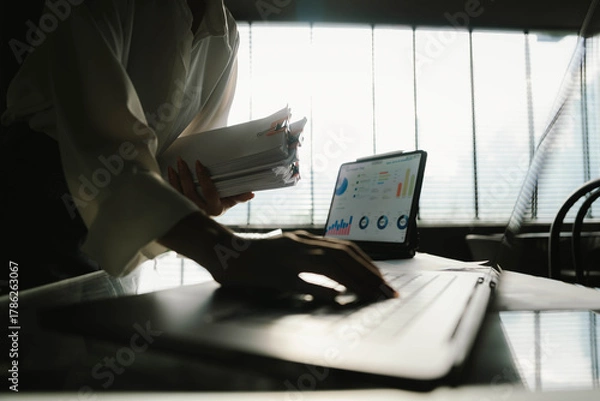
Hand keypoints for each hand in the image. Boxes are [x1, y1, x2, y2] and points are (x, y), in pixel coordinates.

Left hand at [168, 157, 253, 215]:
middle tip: (181, 161)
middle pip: (191, 192)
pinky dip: (169, 184)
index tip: (199, 164)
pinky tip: (169, 174)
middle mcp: (200, 212)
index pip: (209, 191)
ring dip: (175, 178)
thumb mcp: (227, 205)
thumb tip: (251, 193)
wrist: (201, 228)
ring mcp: (187, 212)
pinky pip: (172, 197)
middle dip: (185, 175)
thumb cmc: (215, 210)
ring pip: (179, 194)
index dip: (203, 177)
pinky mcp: (177, 211)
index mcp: (214, 209)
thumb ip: (238, 198)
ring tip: (174, 166)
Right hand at [217, 230, 397, 301]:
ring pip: (330, 264)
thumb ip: (310, 261)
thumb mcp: (287, 252)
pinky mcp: (275, 274)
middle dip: (369, 274)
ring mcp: (289, 257)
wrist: (224, 252)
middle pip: (344, 255)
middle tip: (386, 291)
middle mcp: (301, 243)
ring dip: (355, 280)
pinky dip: (323, 288)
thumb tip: (336, 280)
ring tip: (372, 295)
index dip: (367, 263)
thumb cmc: (256, 256)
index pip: (345, 248)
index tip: (382, 279)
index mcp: (305, 239)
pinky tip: (339, 298)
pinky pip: (304, 281)